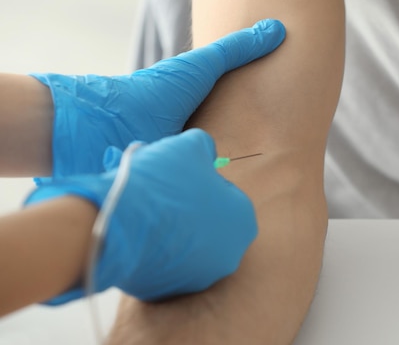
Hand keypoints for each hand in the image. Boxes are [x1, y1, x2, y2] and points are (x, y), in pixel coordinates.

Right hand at [25, 129, 256, 303]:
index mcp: (243, 219)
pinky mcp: (170, 291)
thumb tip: (206, 154)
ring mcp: (201, 277)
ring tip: (145, 209)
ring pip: (185, 242)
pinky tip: (138, 232)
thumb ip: (205, 147)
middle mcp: (230, 254)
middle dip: (185, 206)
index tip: (175, 177)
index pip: (223, 193)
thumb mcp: (190, 145)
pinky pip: (164, 263)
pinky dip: (154, 249)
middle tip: (159, 191)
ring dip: (170, 226)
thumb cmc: (162, 182)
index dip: (197, 180)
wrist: (115, 224)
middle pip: (206, 221)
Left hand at [31, 19, 284, 176]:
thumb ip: (237, 50)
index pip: (234, 118)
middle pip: (228, 148)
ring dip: (230, 180)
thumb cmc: (154, 92)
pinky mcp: (175, 188)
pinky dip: (216, 196)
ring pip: (216, 174)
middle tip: (280, 163)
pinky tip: (236, 202)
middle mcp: (190, 139)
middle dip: (248, 156)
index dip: (256, 121)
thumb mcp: (202, 66)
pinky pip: (202, 194)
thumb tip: (279, 28)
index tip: (282, 125)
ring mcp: (182, 164)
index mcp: (197, 113)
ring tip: (265, 189)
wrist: (109, 128)